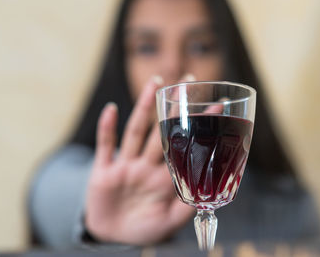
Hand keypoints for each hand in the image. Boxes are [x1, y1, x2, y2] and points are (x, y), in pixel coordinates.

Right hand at [85, 77, 194, 244]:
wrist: (112, 239)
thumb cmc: (143, 229)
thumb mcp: (169, 222)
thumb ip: (186, 207)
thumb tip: (209, 196)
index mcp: (164, 177)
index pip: (184, 146)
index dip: (198, 127)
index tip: (216, 105)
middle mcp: (147, 166)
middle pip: (162, 130)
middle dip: (174, 106)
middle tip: (187, 80)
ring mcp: (125, 166)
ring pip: (136, 131)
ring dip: (144, 106)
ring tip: (154, 83)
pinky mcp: (104, 171)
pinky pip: (105, 146)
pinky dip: (106, 128)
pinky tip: (111, 109)